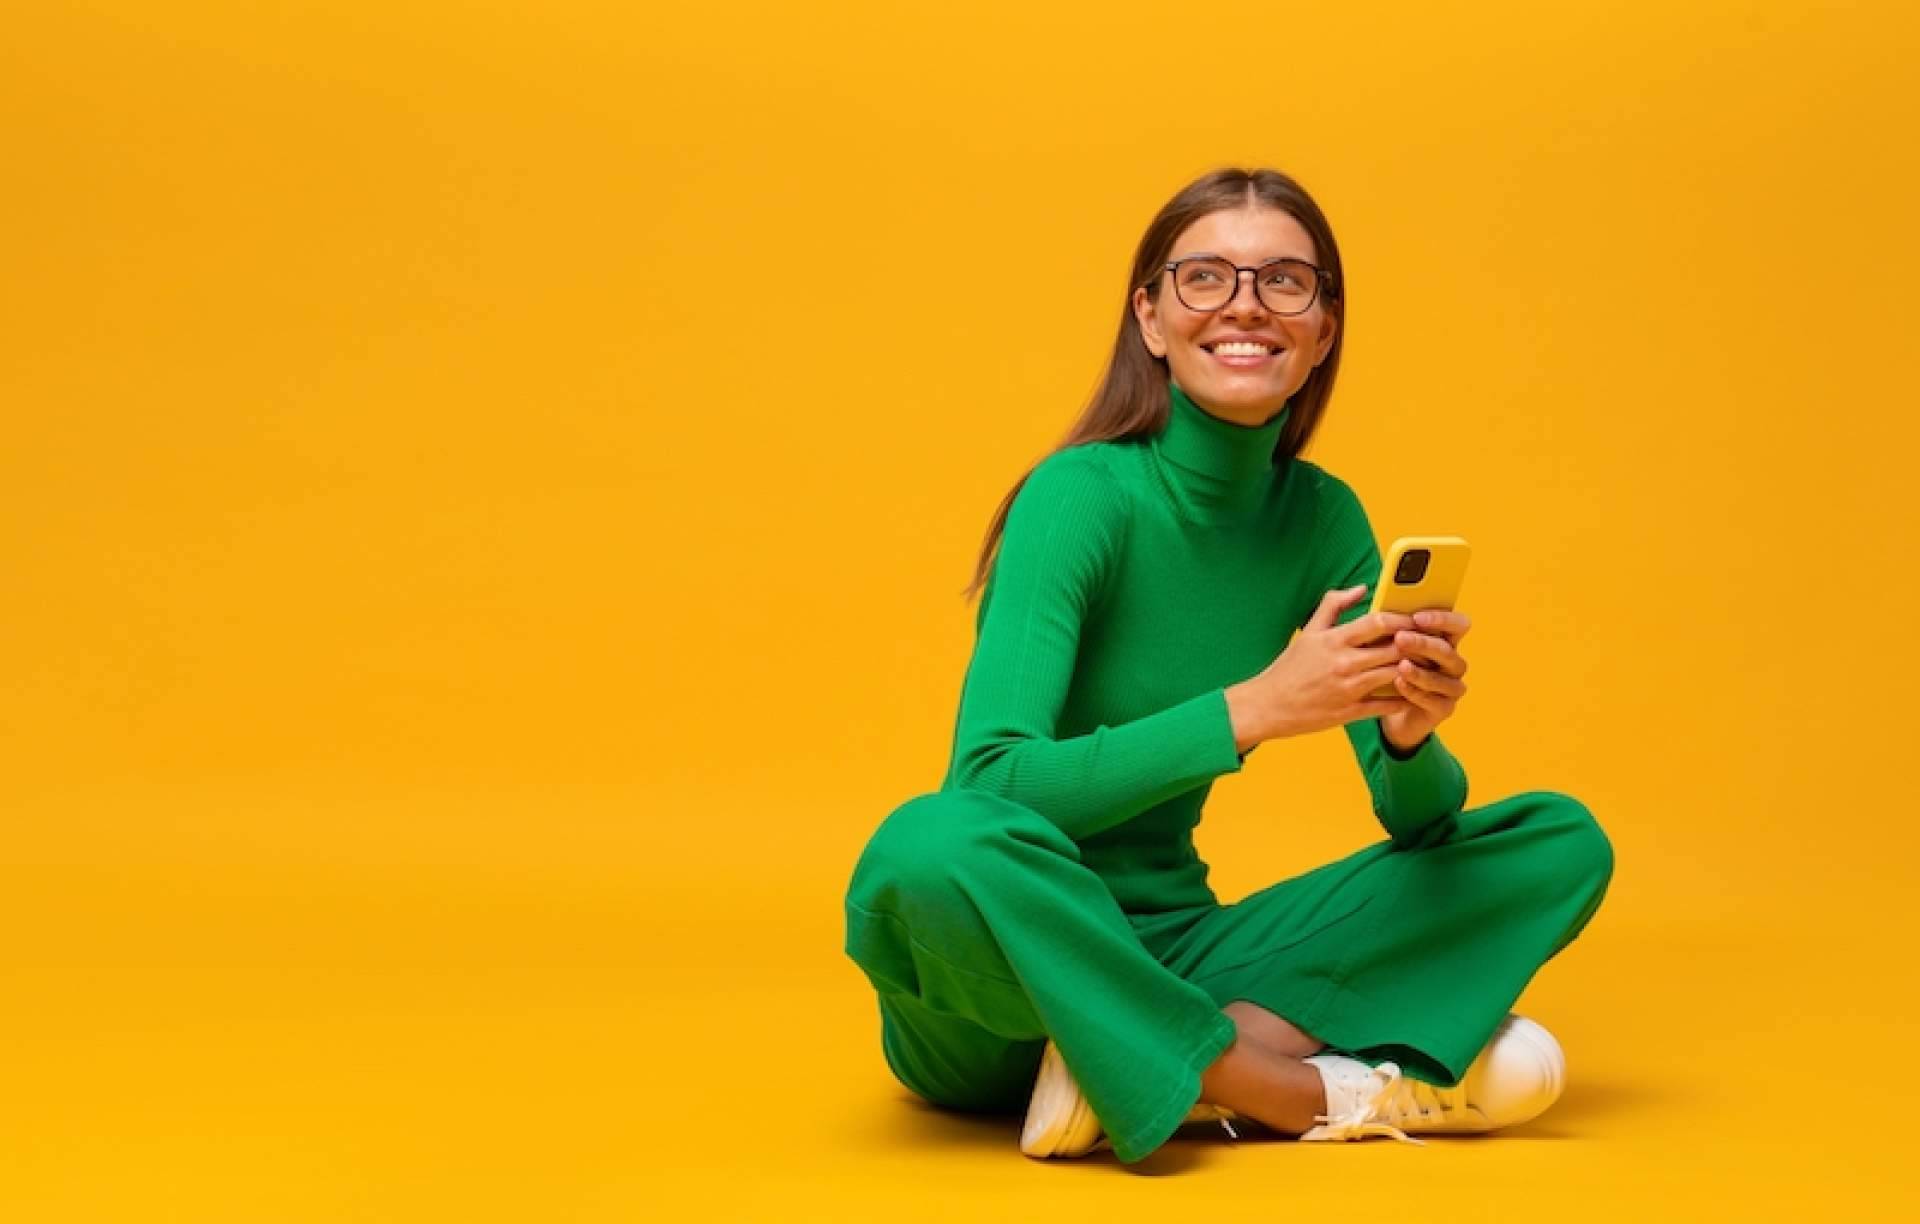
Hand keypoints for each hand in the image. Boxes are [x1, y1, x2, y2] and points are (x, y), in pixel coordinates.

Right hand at [1234, 584, 1419, 745]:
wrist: (1269, 705)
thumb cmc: (1291, 667)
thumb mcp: (1309, 632)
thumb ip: (1334, 605)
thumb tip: (1362, 588)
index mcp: (1334, 640)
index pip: (1378, 622)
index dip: (1403, 618)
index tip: (1416, 617)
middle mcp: (1343, 663)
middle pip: (1394, 648)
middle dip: (1416, 643)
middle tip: (1433, 639)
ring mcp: (1348, 689)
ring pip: (1396, 675)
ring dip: (1415, 669)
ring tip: (1428, 662)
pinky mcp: (1350, 712)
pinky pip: (1387, 705)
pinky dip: (1405, 697)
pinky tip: (1415, 690)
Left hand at [1379, 608, 1471, 750]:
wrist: (1383, 705)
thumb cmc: (1385, 665)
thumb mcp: (1384, 641)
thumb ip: (1387, 622)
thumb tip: (1367, 593)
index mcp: (1444, 640)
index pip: (1457, 624)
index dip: (1442, 619)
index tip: (1417, 617)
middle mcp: (1452, 662)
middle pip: (1448, 650)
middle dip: (1424, 643)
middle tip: (1400, 638)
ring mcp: (1451, 687)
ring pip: (1444, 678)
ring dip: (1421, 671)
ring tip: (1401, 665)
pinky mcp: (1443, 709)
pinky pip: (1434, 701)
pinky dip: (1416, 692)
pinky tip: (1399, 684)